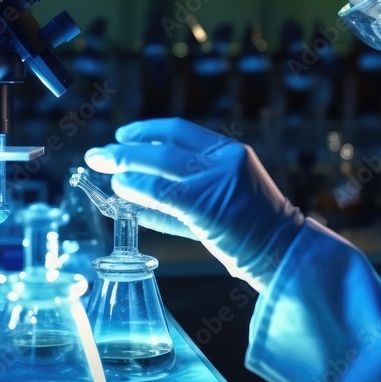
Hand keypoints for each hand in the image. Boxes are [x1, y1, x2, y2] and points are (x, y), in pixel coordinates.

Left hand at [85, 118, 304, 291]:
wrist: (282, 251)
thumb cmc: (252, 229)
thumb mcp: (227, 192)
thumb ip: (191, 184)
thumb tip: (142, 185)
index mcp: (230, 150)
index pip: (179, 130)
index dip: (145, 130)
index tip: (122, 136)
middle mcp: (223, 159)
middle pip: (162, 145)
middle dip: (124, 149)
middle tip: (97, 154)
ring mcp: (215, 180)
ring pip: (157, 165)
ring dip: (123, 167)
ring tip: (103, 172)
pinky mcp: (204, 204)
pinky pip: (159, 192)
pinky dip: (135, 190)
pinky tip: (120, 191)